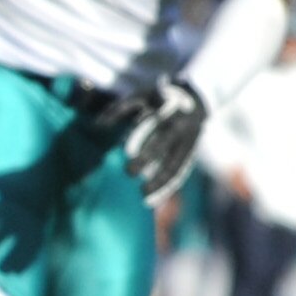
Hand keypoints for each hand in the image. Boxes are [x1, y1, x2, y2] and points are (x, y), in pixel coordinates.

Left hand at [76, 77, 209, 203]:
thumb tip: (97, 126)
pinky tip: (155, 200)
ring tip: (144, 196)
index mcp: (169, 112)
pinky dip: (168, 187)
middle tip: (129, 173)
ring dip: (160, 182)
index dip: (142, 141)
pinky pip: (180, 173)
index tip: (128, 153)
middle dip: (147, 161)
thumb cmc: (160, 97)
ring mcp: (189, 142)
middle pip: (165, 148)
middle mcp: (181, 128)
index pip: (154, 128)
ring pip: (175, 165)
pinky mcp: (191, 153)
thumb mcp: (141, 95)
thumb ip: (119, 109)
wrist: (197, 98)